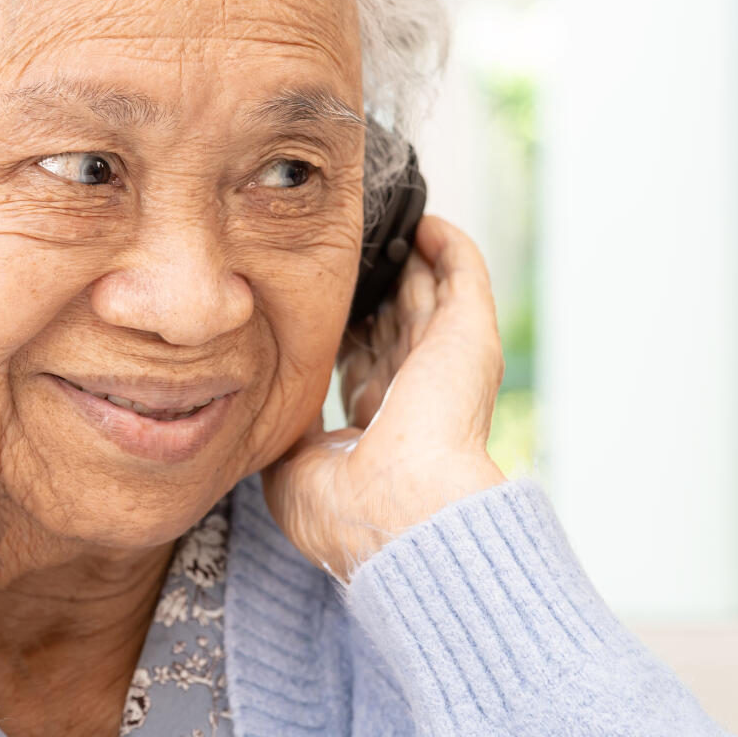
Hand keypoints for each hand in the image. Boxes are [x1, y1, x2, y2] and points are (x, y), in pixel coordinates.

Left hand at [263, 215, 507, 580]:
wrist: (401, 511)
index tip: (317, 303)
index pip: (363, 364)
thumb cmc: (346, 509)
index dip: (344, 332)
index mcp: (378, 426)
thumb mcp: (293, 467)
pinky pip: (463, 276)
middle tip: (347, 252)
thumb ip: (285, 425)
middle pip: (393, 324)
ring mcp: (445, 363)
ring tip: (383, 226)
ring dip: (409, 261)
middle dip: (374, 290)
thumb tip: (268, 401)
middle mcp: (414, 393)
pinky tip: (425, 224)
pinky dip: (448, 247)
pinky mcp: (469, 337)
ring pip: (428, 295)